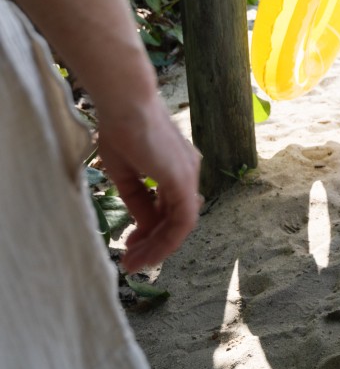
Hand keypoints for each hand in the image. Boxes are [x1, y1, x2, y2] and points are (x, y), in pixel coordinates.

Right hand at [96, 98, 201, 272]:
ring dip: (158, 248)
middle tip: (132, 263)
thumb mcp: (128, 174)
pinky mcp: (182, 180)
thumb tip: (147, 228)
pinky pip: (181, 220)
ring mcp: (188, 176)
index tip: (130, 243)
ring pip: (181, 224)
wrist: (126, 105)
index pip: (171, 208)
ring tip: (133, 263)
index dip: (153, 230)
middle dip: (155, 245)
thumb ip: (140, 201)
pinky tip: (144, 251)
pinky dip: (165, 240)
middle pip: (178, 220)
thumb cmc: (122, 130)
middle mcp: (188, 173)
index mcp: (176, 168)